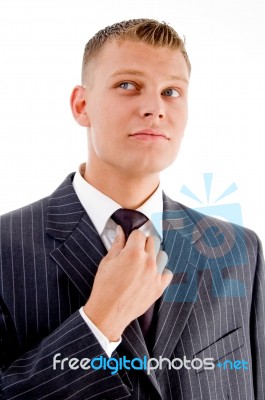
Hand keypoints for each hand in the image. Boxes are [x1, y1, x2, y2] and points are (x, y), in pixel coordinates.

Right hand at [83, 226, 172, 340]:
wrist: (108, 313)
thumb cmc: (104, 288)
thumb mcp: (107, 262)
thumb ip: (117, 244)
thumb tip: (120, 232)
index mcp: (133, 253)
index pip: (139, 233)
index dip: (132, 236)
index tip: (129, 241)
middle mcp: (147, 262)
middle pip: (153, 241)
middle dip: (143, 243)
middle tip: (134, 252)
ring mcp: (155, 275)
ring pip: (162, 255)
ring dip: (153, 255)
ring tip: (143, 263)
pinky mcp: (159, 287)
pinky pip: (167, 273)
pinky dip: (161, 272)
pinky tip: (151, 274)